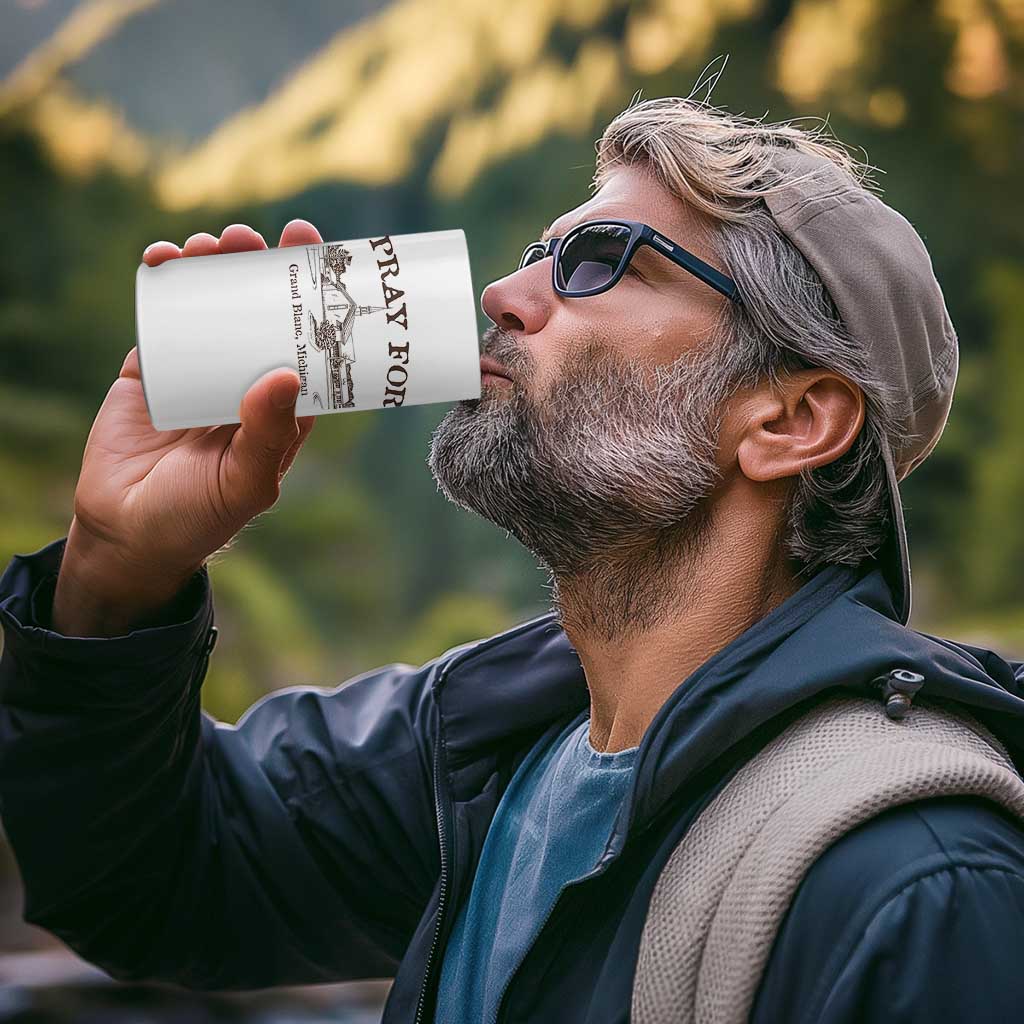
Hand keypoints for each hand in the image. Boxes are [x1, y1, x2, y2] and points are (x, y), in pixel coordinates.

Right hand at [53, 220, 321, 633]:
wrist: (126, 533)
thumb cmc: (199, 516)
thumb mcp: (245, 483)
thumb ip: (268, 434)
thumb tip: (286, 374)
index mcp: (282, 407)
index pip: (307, 343)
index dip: (312, 299)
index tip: (314, 253)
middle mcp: (247, 381)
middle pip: (260, 312)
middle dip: (257, 269)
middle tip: (253, 238)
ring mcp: (200, 370)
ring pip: (213, 305)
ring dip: (213, 267)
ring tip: (211, 244)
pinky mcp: (154, 367)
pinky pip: (163, 316)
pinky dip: (164, 282)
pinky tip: (164, 258)